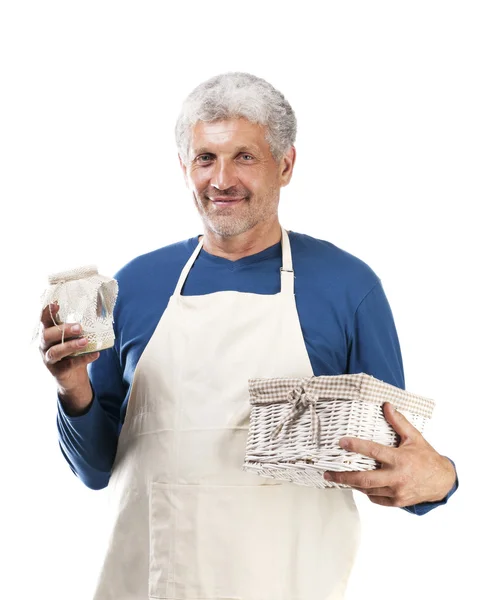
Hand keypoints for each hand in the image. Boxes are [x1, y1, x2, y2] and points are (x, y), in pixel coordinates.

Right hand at [39, 303, 98, 414]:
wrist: (74, 378)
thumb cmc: (74, 351)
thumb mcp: (76, 337)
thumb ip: (81, 324)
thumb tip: (99, 306)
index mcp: (48, 333)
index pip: (44, 321)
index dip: (47, 312)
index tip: (56, 304)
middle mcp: (44, 345)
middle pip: (47, 335)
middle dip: (63, 330)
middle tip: (80, 327)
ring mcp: (49, 359)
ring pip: (55, 352)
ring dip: (70, 346)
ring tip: (85, 342)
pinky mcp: (57, 372)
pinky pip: (68, 365)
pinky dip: (83, 359)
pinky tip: (95, 354)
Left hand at [323, 402, 456, 506]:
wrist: (442, 481)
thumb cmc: (427, 458)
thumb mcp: (414, 437)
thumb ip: (399, 422)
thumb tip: (387, 406)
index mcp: (400, 459)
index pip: (374, 451)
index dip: (356, 446)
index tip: (341, 442)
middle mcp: (397, 477)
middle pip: (365, 479)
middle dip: (344, 477)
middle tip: (328, 473)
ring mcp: (397, 492)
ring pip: (368, 490)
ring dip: (352, 484)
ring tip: (338, 478)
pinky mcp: (397, 502)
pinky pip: (376, 499)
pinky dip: (366, 492)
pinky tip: (360, 485)